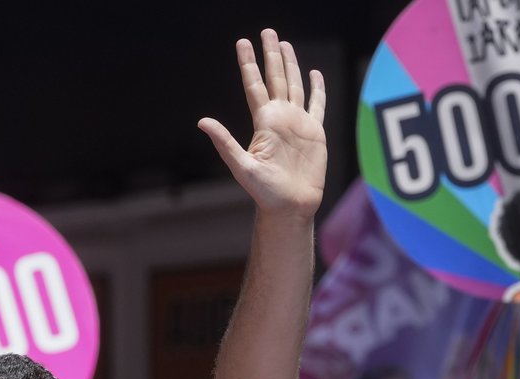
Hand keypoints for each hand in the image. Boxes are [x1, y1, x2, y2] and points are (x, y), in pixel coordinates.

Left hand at [199, 29, 326, 218]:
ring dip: (290, 65)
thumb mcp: (241, 165)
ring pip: (294, 85)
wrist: (290, 205)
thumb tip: (203, 121)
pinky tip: (313, 74)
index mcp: (263, 122)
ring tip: (285, 45)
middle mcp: (279, 118)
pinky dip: (317, 88)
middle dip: (271, 55)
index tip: (243, 42)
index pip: (253, 85)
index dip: (248, 63)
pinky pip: (316, 104)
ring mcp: (297, 123)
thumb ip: (224, 142)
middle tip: (267, 32)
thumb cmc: (264, 191)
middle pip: (275, 78)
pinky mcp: (314, 131)